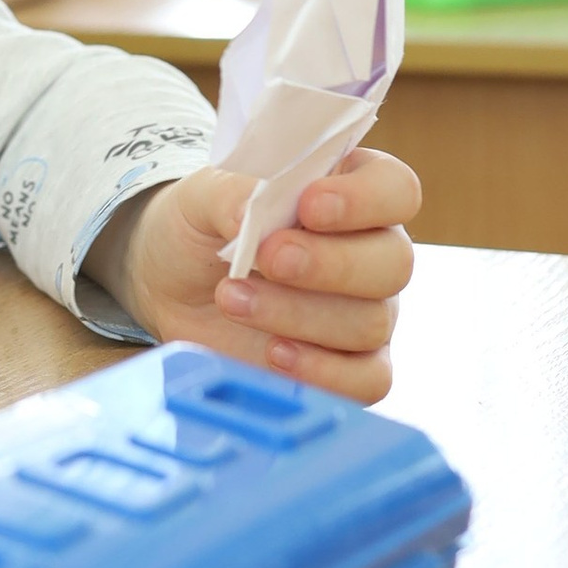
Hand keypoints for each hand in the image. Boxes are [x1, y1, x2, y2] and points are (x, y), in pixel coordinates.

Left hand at [92, 146, 420, 404]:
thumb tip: (249, 213)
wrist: (171, 285)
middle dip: (329, 264)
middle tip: (268, 258)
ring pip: (371, 322)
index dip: (364, 199)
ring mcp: (366, 312)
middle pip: (394, 263)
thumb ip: (230, 194)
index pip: (396, 189)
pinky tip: (274, 352)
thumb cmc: (204, 227)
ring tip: (233, 298)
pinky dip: (323, 370)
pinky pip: (368, 378)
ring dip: (299, 313)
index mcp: (352, 192)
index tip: (310, 206)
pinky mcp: (347, 367)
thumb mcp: (203, 196)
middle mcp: (372, 252)